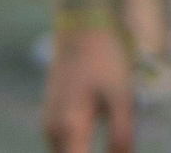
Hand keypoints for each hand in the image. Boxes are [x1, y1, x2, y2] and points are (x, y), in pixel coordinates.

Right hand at [42, 23, 133, 152]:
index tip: (116, 151)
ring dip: (84, 152)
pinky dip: (79, 147)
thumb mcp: (121, 98)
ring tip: (114, 144)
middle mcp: (52, 132)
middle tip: (119, 147)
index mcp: (68, 129)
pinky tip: (100, 139)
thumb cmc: (105, 61)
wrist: (82, 30)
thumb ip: (121, 134)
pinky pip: (64, 143)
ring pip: (67, 152)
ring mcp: (49, 124)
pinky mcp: (52, 115)